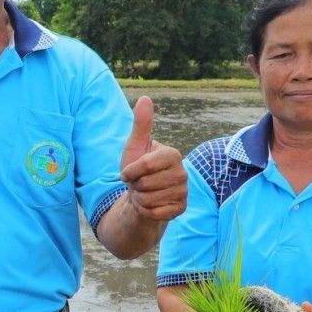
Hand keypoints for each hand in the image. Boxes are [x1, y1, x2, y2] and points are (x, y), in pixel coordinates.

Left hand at [118, 97, 185, 221]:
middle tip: (138, 183)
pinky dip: (145, 211)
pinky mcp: (180, 208)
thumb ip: (140, 124)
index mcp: (173, 154)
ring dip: (139, 199)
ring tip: (143, 193)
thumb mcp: (134, 146)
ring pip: (150, 199)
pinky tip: (148, 205)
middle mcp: (183, 172)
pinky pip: (155, 213)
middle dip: (135, 185)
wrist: (140, 195)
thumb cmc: (136, 169)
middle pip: (146, 184)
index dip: (131, 170)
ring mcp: (184, 192)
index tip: (127, 171)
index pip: (146, 165)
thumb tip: (145, 98)